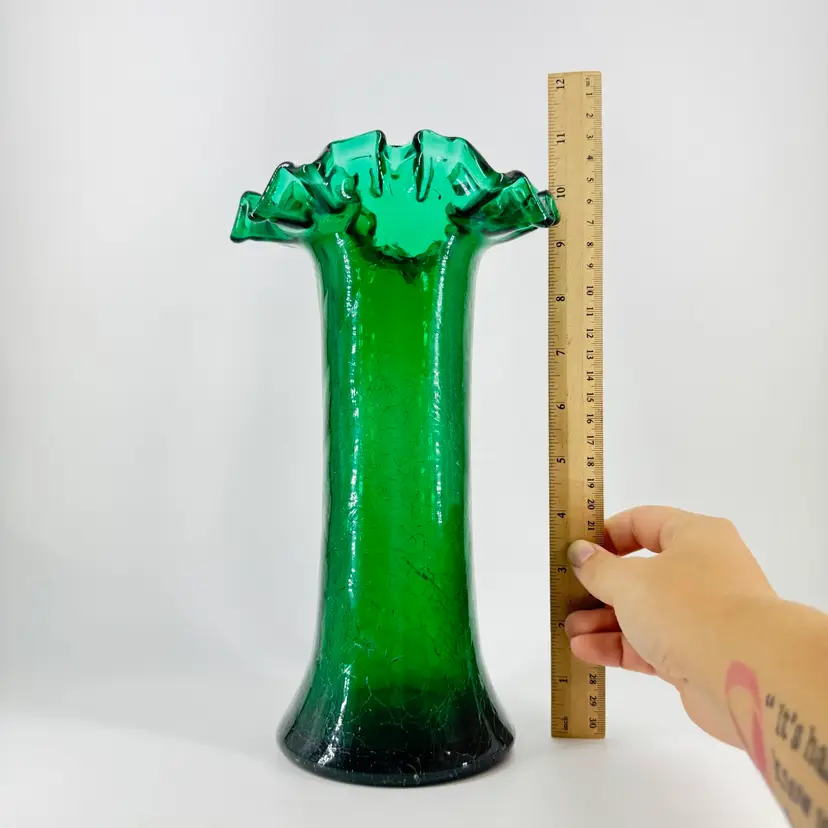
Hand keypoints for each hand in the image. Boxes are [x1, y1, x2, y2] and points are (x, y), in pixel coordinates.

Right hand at [565, 506, 775, 746]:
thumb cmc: (691, 608)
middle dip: (601, 585)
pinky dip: (618, 645)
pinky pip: (650, 643)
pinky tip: (586, 650)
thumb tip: (580, 553)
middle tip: (569, 593)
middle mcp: (703, 571)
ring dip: (604, 620)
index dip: (607, 534)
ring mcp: (703, 614)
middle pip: (642, 571)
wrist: (749, 676)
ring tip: (571, 628)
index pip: (643, 522)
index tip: (578, 550)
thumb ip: (598, 568)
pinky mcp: (698, 653)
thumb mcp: (630, 580)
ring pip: (644, 611)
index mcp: (696, 536)